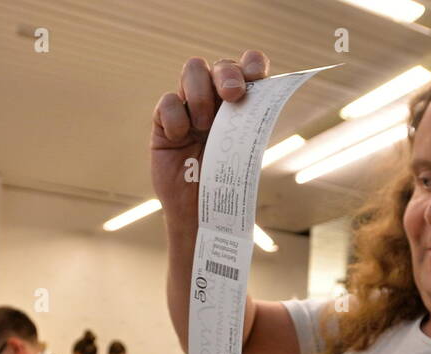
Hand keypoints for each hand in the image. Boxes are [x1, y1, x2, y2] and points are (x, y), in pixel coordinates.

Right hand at [151, 51, 268, 223]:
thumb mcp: (246, 151)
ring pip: (192, 70)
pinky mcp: (164, 121)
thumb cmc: (227, 182)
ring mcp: (189, 107)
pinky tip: (180, 137)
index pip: (248, 67)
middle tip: (233, 96)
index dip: (253, 63)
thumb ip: (252, 121)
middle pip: (220, 65)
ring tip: (204, 126)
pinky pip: (168, 102)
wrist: (200, 212)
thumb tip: (266, 95)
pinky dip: (176, 117)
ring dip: (201, 95)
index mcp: (241, 102)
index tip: (258, 76)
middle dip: (227, 75)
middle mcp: (216, 98)